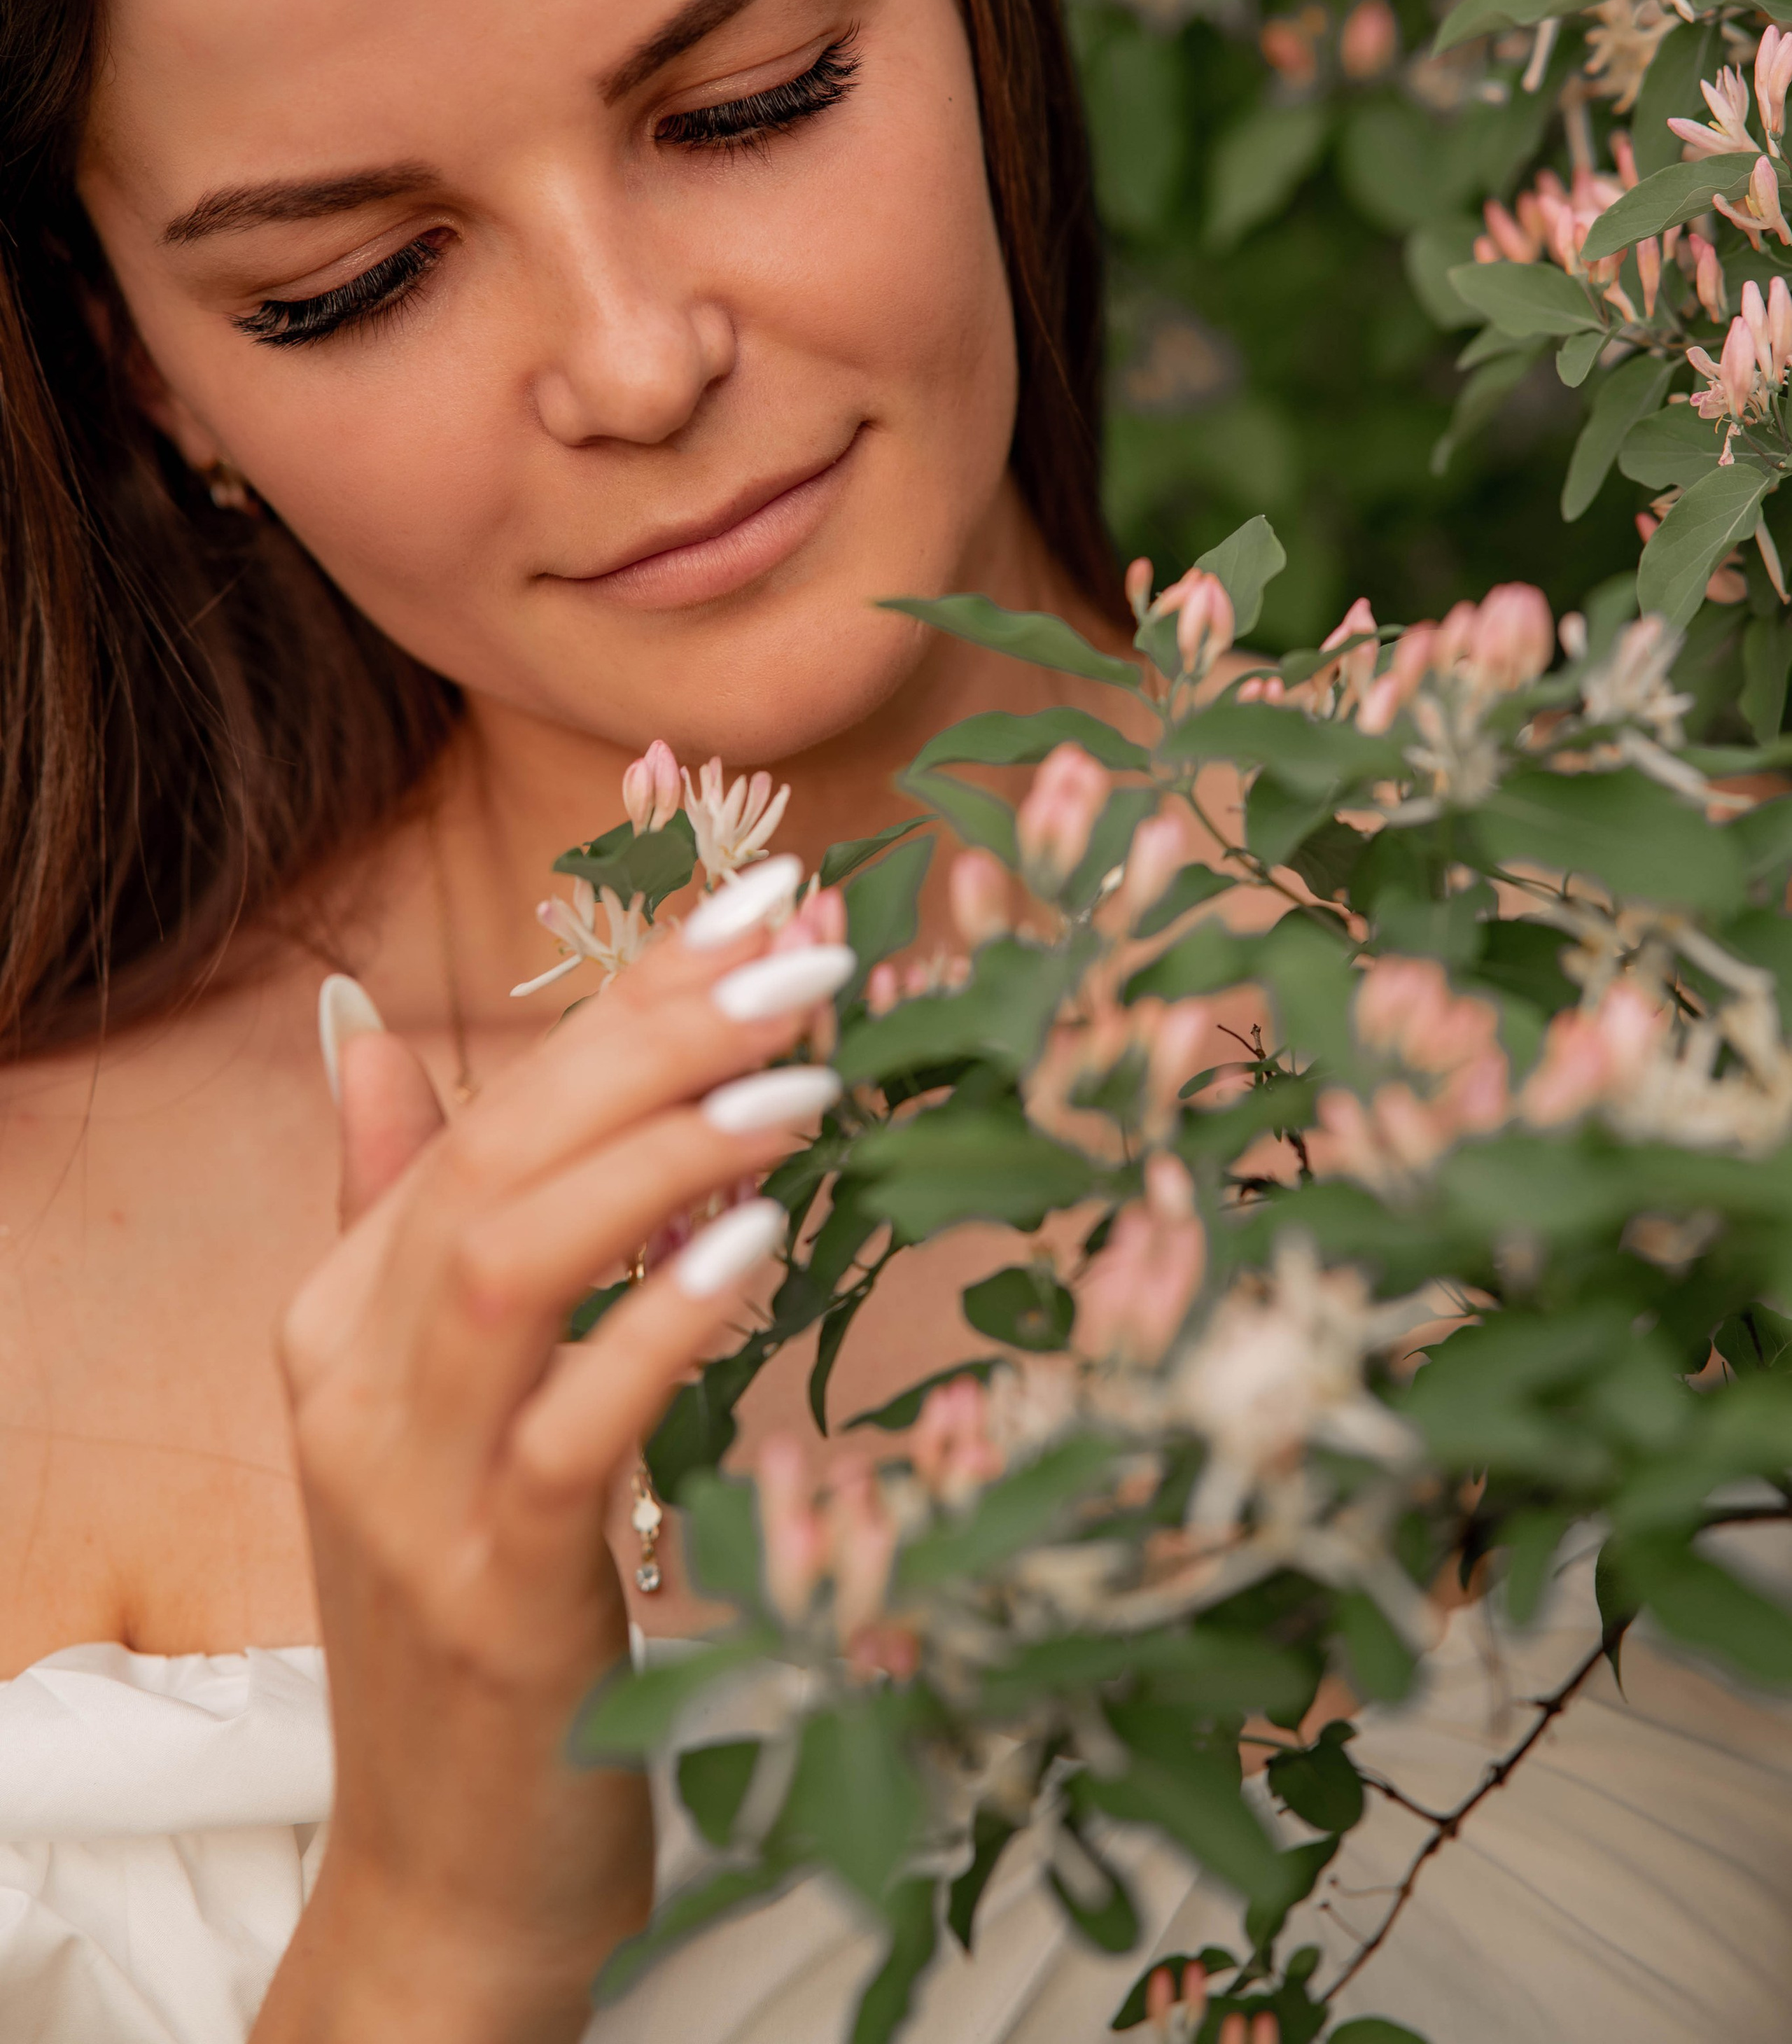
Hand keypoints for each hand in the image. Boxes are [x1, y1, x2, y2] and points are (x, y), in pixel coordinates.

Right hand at [255, 875, 850, 2043]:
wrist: (448, 1871)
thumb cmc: (475, 1601)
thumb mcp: (428, 1398)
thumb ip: (402, 1212)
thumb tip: (363, 1033)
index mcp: (340, 1312)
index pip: (486, 1106)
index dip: (623, 993)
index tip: (757, 900)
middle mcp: (353, 1381)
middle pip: (497, 1153)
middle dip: (652, 1032)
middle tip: (805, 951)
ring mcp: (410, 1493)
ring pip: (513, 1260)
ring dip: (662, 1148)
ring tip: (802, 1073)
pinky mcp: (493, 1597)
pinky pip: (571, 1429)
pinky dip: (661, 1318)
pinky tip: (757, 1241)